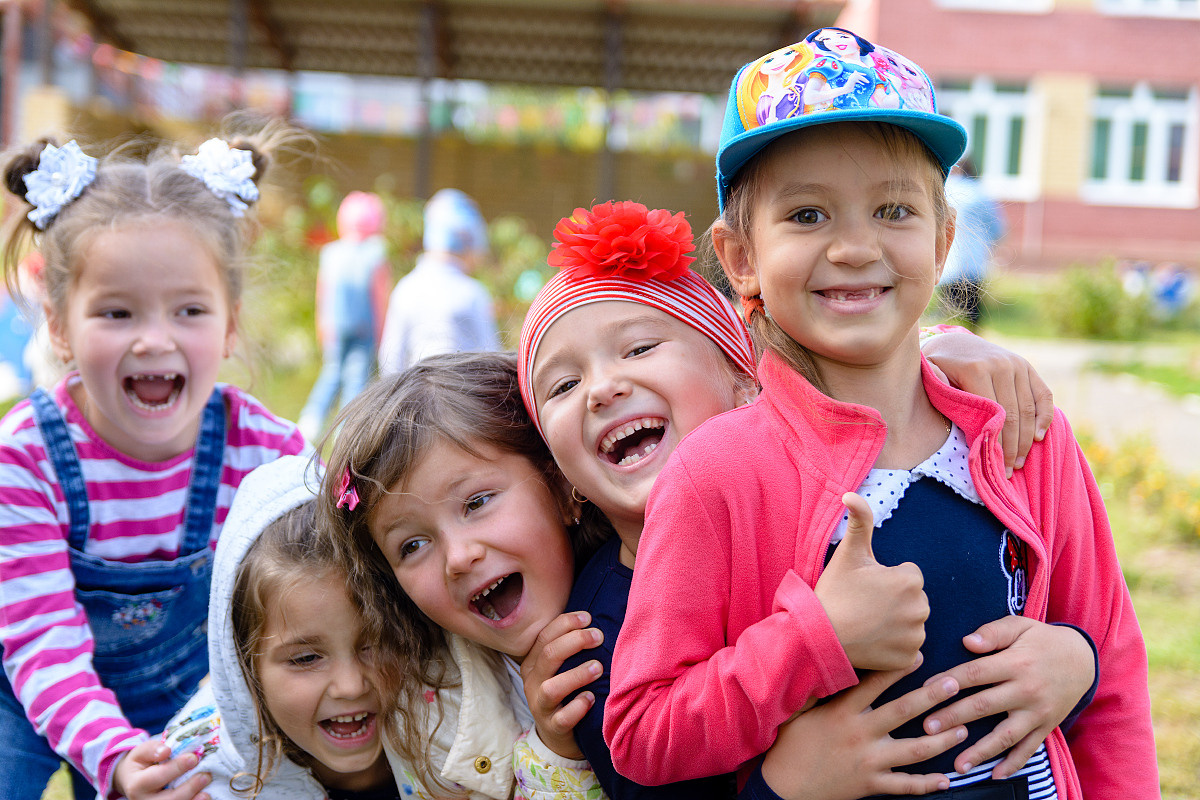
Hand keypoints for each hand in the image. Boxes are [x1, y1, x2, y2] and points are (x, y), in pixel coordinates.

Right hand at [112, 739, 211, 799]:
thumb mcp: (140, 753)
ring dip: (193, 799)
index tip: (193, 758)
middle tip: (205, 776)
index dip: (177, 767)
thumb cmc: (140, 765)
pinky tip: (203, 796)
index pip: (158, 776)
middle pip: (169, 799)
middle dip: (190, 788)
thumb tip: (166, 751)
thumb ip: (152, 749)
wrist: (133, 783)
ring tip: (206, 790)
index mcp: (137, 784)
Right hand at [520, 611, 603, 758]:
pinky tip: (591, 698)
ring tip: (598, 667)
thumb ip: (569, 646)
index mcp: (533, 663)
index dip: (566, 623)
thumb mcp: (559, 667)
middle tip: (598, 637)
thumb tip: (593, 618)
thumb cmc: (565, 691)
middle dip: (575, 642)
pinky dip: (578, 707)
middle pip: (548, 655)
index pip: (544, 636)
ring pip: (552, 688)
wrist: (557, 734)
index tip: (589, 618)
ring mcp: (541, 706)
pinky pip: (562, 718)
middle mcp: (533, 682)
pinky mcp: (553, 727)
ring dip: (577, 674)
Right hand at [760, 657, 967, 799]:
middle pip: (902, 712)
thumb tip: (832, 663)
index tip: (920, 655)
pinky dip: (927, 783)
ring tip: (963, 729)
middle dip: (931, 697)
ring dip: (942, 740)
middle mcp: (859, 734)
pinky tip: (947, 779)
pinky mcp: (870, 785)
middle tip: (954, 683)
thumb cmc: (790, 744)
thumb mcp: (801, 712)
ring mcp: (868, 762)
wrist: (784, 787)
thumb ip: (822, 691)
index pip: (874, 685)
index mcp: (842, 712)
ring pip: (913, 750)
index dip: (897, 669)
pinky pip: (905, 785)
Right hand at [815, 493, 927, 670]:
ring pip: (912, 624)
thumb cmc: (834, 591)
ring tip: (868, 623)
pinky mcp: (909, 658)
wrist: (819, 635)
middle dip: (895, 601)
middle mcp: (921, 608)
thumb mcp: (848, 553)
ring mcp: (916, 636)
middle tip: (865, 606)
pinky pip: (909, 649)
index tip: (865, 588)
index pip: (909, 576)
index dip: (886, 580)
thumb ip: (860, 520)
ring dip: (896, 624)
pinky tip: (874, 641)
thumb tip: (850, 493)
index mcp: (910, 580)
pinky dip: (895, 647)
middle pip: (913, 600)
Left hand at [921, 331, 1053, 476]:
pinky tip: (1040, 437)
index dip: (994, 442)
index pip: (992, 414)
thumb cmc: (937, 369)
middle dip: (1011, 447)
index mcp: (976, 369)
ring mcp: (1017, 364)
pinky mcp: (1027, 367)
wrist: (954, 344)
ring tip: (1019, 462)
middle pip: (1013, 415)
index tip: (992, 466)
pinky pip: (1043, 394)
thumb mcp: (931, 378)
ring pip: (1029, 408)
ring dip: (1027, 439)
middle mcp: (1001, 364)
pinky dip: (1045, 417)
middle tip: (1007, 471)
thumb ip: (941, 392)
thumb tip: (952, 413)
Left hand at [921, 617, 1093, 777]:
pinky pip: (1029, 749)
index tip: (925, 690)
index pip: (975, 673)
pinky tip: (995, 775)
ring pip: (1005, 735)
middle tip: (926, 729)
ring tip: (957, 765)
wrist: (1084, 659)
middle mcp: (1026, 690)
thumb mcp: (1020, 626)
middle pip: (983, 706)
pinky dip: (1013, 764)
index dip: (949, 681)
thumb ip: (993, 632)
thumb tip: (967, 642)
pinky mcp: (1046, 726)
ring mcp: (1037, 712)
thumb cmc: (1042, 639)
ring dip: (980, 751)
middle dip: (953, 718)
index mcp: (1016, 662)